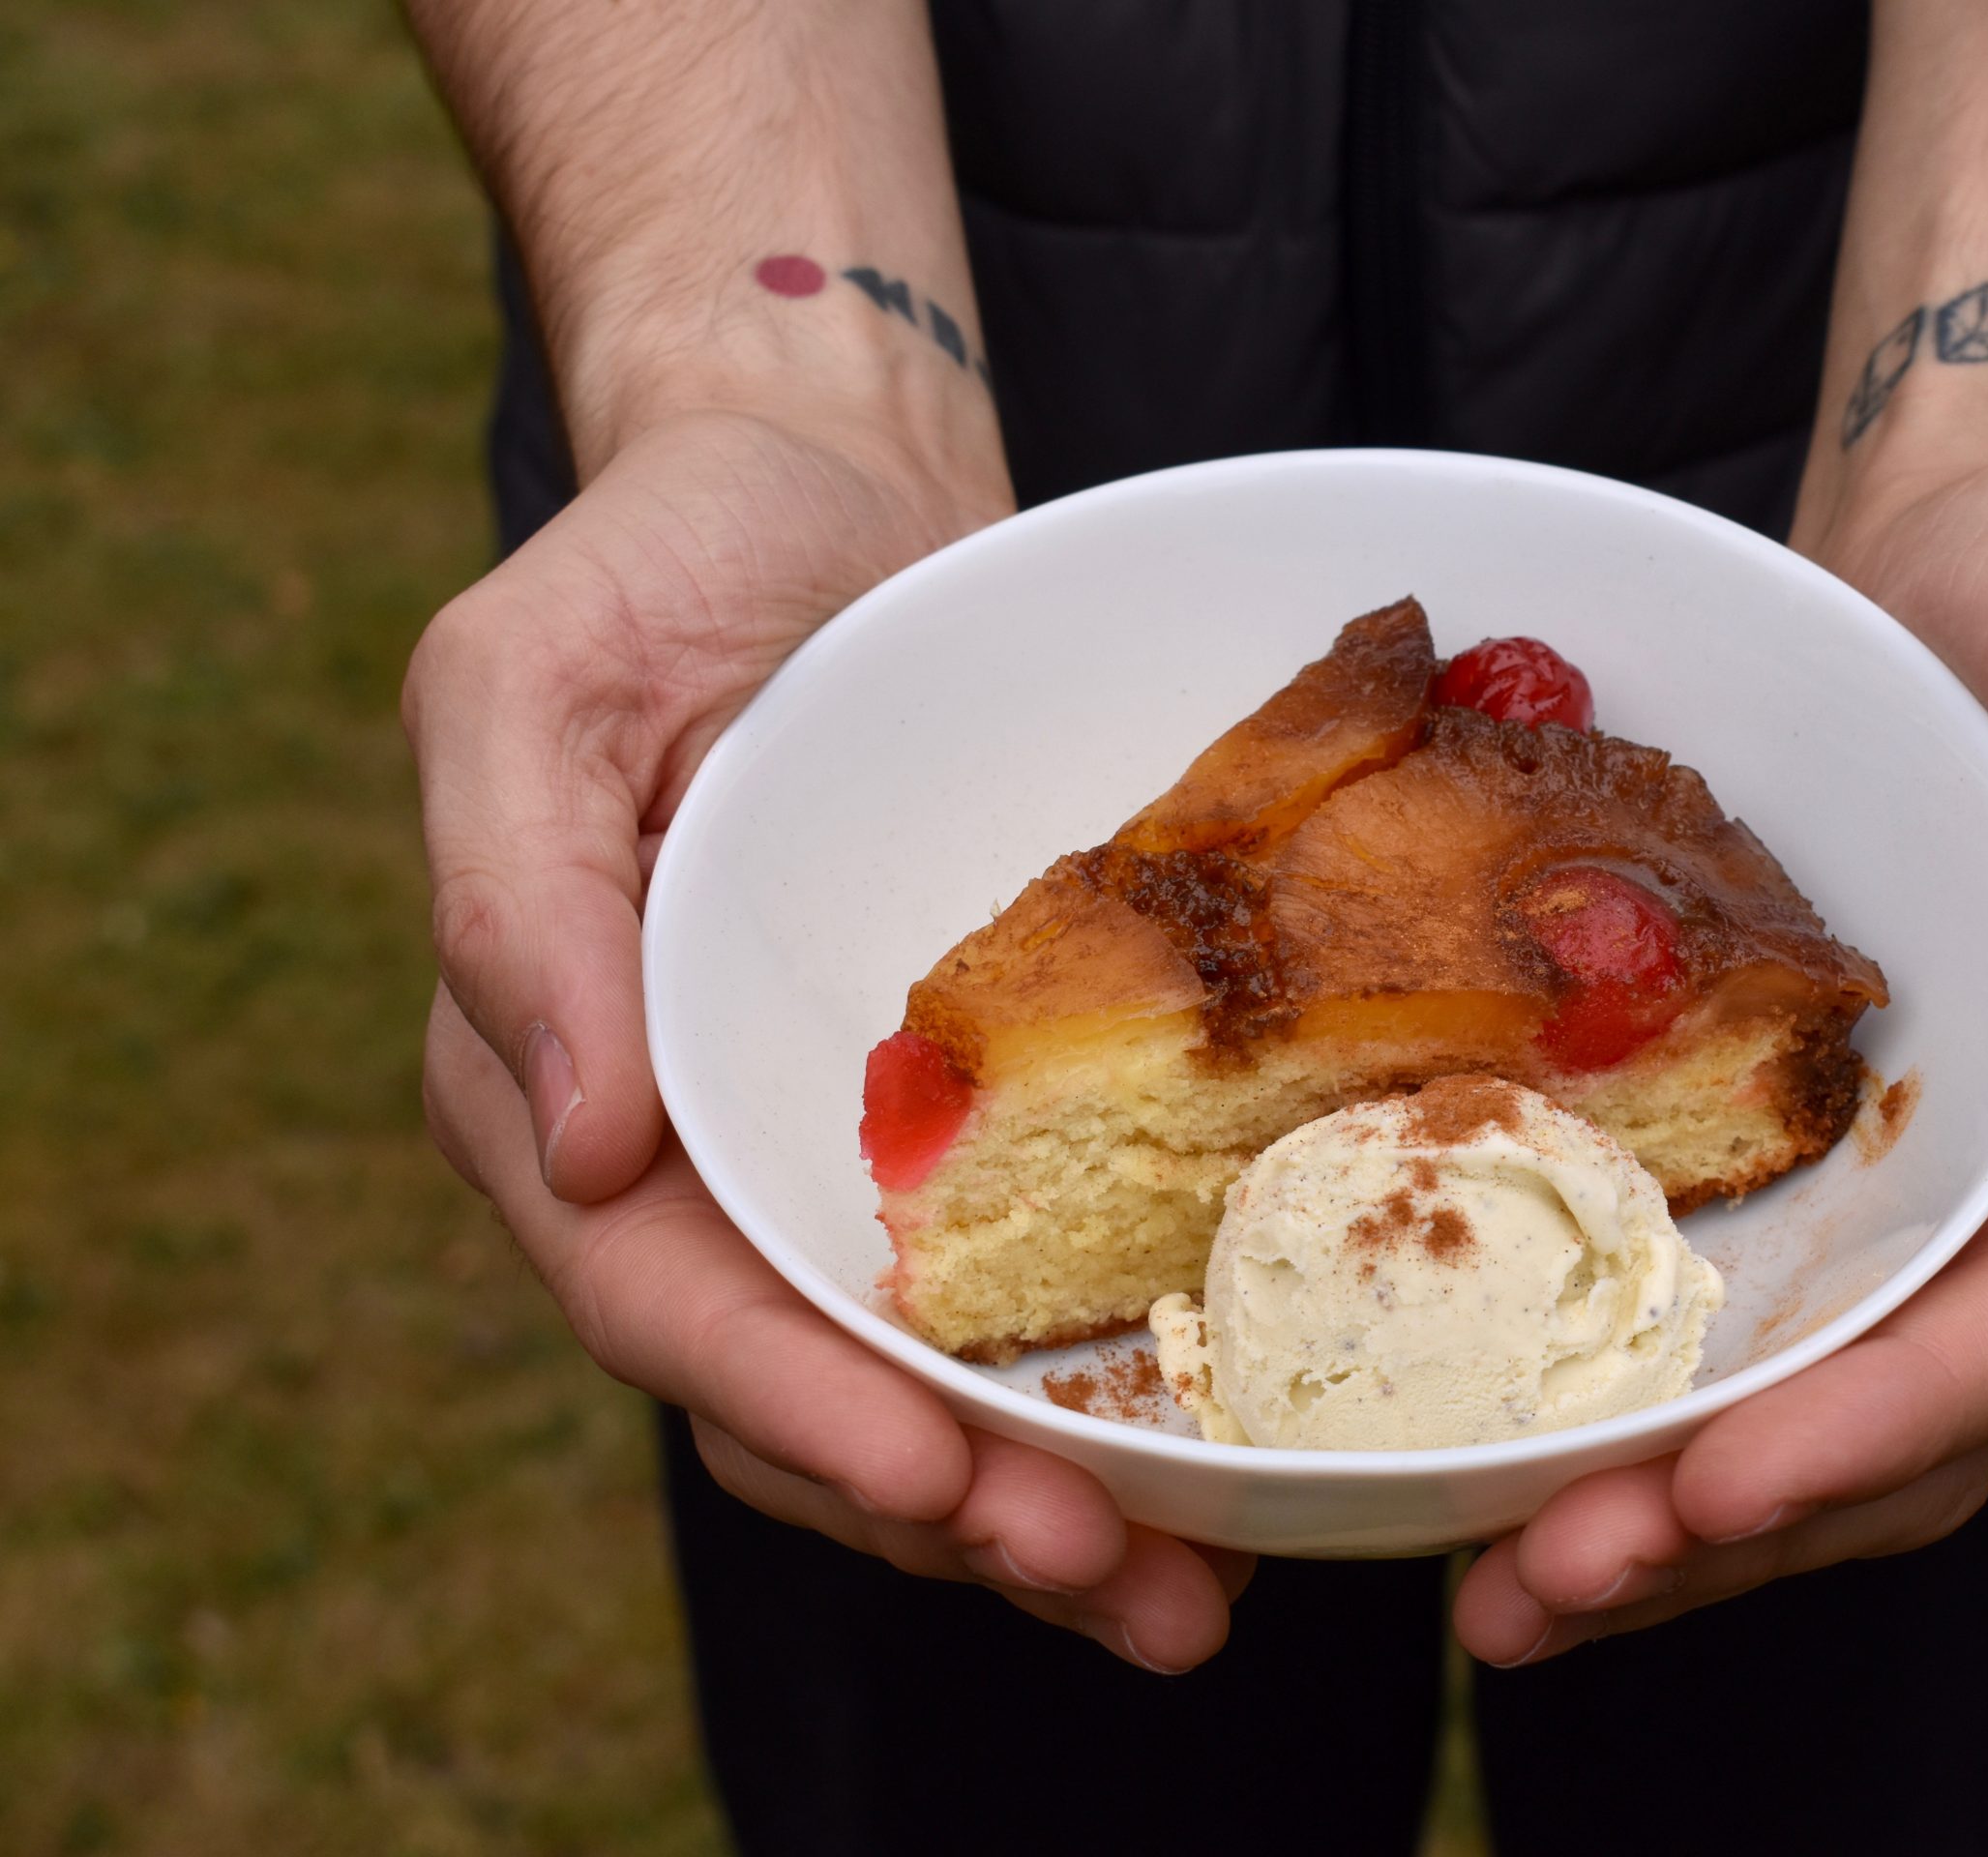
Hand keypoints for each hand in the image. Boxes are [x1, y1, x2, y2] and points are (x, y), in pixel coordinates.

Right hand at [406, 410, 1248, 1670]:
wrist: (825, 486)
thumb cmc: (661, 557)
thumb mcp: (528, 680)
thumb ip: (517, 900)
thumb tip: (577, 1142)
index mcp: (564, 1079)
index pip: (666, 1299)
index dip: (799, 1408)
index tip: (943, 1481)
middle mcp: (699, 1151)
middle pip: (806, 1394)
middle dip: (957, 1511)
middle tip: (1136, 1590)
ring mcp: (833, 1147)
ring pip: (923, 1378)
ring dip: (1052, 1498)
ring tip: (1205, 1589)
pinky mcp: (959, 1113)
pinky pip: (1022, 1274)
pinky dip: (1105, 1371)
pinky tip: (1237, 1440)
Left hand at [1453, 460, 1987, 1664]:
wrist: (1974, 558)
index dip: (1875, 1433)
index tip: (1710, 1491)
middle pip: (1912, 1428)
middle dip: (1732, 1525)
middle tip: (1539, 1590)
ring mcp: (1943, 1195)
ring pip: (1818, 1409)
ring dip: (1667, 1517)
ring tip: (1498, 1590)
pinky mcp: (1834, 1164)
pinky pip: (1748, 1317)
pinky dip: (1641, 1399)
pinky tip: (1509, 1449)